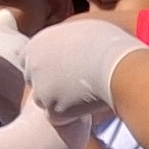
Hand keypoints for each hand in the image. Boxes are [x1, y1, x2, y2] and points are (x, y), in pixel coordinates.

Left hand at [15, 15, 145, 122]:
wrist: (120, 67)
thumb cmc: (109, 45)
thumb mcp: (81, 31)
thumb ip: (66, 40)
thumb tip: (69, 45)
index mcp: (37, 43)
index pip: (29, 59)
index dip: (46, 66)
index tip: (63, 69)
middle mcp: (33, 65)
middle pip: (34, 81)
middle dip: (50, 85)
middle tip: (74, 85)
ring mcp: (41, 88)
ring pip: (44, 102)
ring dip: (59, 102)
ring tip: (84, 95)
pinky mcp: (53, 109)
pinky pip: (57, 118)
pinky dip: (69, 117)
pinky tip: (86, 107)